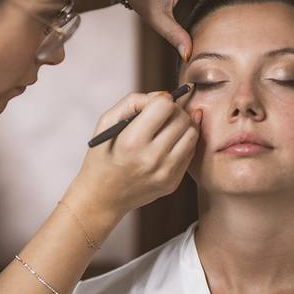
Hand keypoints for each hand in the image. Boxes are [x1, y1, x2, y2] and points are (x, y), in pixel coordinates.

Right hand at [66, 90, 200, 231]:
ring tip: (166, 128)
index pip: (165, 105)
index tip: (153, 105)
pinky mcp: (173, 183)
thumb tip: (164, 95)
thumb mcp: (106, 123)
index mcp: (131, 142)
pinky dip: (182, 142)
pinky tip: (168, 144)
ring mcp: (165, 173)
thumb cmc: (102, 155)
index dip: (160, 99)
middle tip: (161, 115)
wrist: (102, 198)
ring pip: (192, 134)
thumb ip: (133, 102)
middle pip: (181, 118)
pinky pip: (190, 152)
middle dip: (173, 110)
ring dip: (182, 125)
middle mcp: (151, 158)